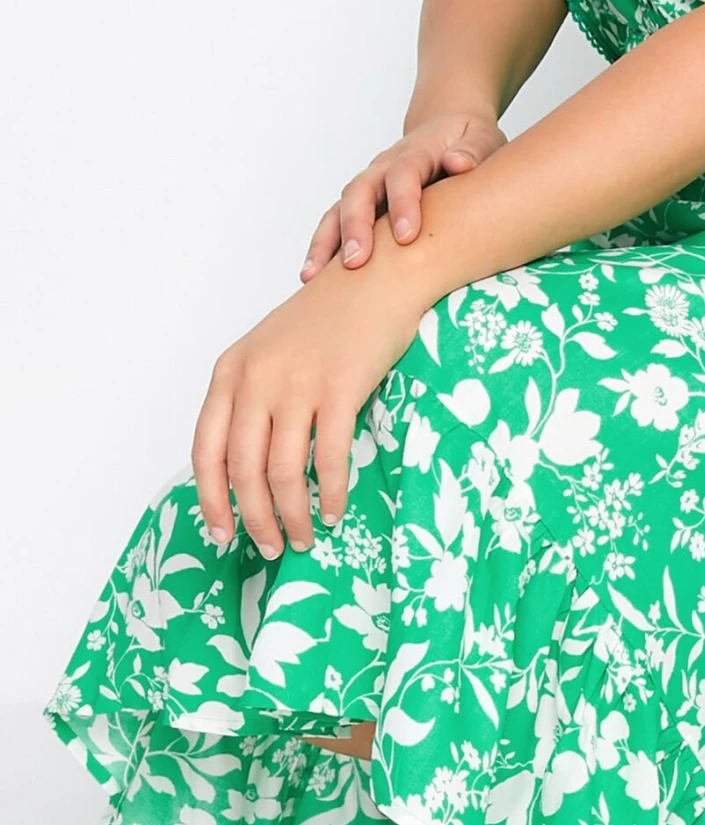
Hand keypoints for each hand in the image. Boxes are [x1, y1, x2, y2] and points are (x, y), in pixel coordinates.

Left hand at [193, 223, 431, 555]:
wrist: (378, 277)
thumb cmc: (329, 319)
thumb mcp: (270, 352)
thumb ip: (252, 400)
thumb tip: (244, 469)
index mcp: (231, 371)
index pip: (206, 451)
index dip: (211, 501)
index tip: (221, 534)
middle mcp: (256, 378)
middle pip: (242, 471)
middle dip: (254, 520)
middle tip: (272, 547)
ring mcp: (297, 383)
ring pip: (282, 473)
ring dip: (292, 516)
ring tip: (305, 537)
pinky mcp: (340, 389)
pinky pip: (329, 459)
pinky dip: (331, 495)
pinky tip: (335, 511)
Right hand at [300, 110, 506, 278]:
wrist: (447, 130)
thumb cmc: (468, 142)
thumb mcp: (480, 139)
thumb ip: (472, 151)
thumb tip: (458, 164)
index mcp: (415, 152)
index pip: (404, 173)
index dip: (402, 203)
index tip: (407, 237)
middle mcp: (383, 168)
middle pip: (360, 191)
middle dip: (355, 226)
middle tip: (357, 262)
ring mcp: (369, 186)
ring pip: (338, 209)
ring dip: (326, 242)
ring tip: (314, 277)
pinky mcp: (362, 205)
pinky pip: (334, 224)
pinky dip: (322, 249)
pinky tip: (313, 279)